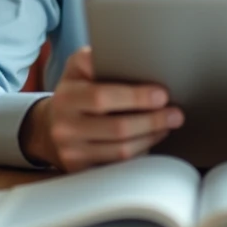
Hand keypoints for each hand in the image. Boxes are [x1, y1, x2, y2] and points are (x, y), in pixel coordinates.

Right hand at [19, 47, 182, 172]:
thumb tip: (139, 58)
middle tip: (175, 113)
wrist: (50, 125)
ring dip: (150, 137)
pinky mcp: (79, 168)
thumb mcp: (80, 68)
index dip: (136, 97)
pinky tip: (151, 139)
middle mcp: (64, 123)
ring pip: (120, 150)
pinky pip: (116, 165)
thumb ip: (100, 60)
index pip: (102, 96)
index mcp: (67, 93)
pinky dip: (139, 152)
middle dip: (152, 120)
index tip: (162, 94)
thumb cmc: (77, 90)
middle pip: (117, 127)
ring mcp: (70, 149)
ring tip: (168, 125)